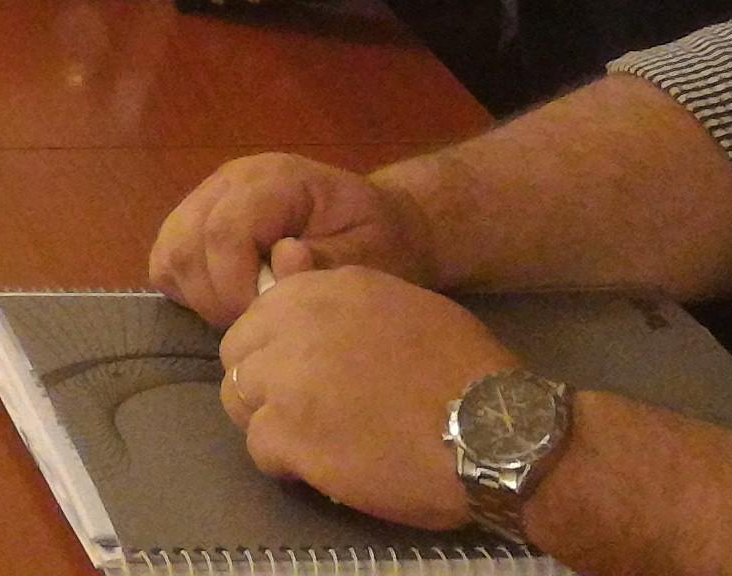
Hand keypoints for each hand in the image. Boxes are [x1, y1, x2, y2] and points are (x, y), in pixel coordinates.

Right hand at [149, 151, 441, 324]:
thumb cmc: (380, 239)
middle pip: (187, 243)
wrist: (381, 223)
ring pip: (170, 251)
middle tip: (255, 324)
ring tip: (243, 313)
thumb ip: (326, 261)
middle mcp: (232, 180)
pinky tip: (227, 300)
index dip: (235, 287)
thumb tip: (282, 261)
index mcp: (276, 179)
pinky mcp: (196, 219)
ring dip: (199, 296)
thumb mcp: (371, 254)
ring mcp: (209, 196)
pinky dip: (188, 288)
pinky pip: (168, 257)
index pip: (225, 231)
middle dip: (215, 299)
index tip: (266, 319)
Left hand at [216, 266, 518, 532]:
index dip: (275, 347)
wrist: (493, 431)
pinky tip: (325, 467)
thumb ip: (339, 295)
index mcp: (323, 290)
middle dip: (262, 382)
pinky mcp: (287, 434)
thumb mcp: (403, 306)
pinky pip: (259, 448)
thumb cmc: (463, 369)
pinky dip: (286, 463)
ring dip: (269, 421)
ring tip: (313, 440)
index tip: (301, 370)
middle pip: (239, 356)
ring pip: (238, 400)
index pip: (261, 313)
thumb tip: (287, 265)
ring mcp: (285, 380)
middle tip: (302, 411)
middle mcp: (293, 325)